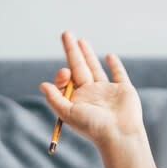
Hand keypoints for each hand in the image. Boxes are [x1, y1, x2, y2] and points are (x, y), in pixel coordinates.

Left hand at [39, 31, 157, 167]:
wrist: (119, 134)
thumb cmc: (92, 126)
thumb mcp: (68, 113)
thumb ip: (55, 98)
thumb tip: (42, 84)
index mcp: (77, 99)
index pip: (67, 79)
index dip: (63, 73)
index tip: (65, 72)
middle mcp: (91, 93)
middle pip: (79, 67)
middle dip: (72, 51)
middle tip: (66, 33)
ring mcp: (107, 91)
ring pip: (95, 68)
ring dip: (88, 54)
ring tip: (81, 40)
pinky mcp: (124, 89)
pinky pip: (119, 74)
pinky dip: (115, 65)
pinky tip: (110, 56)